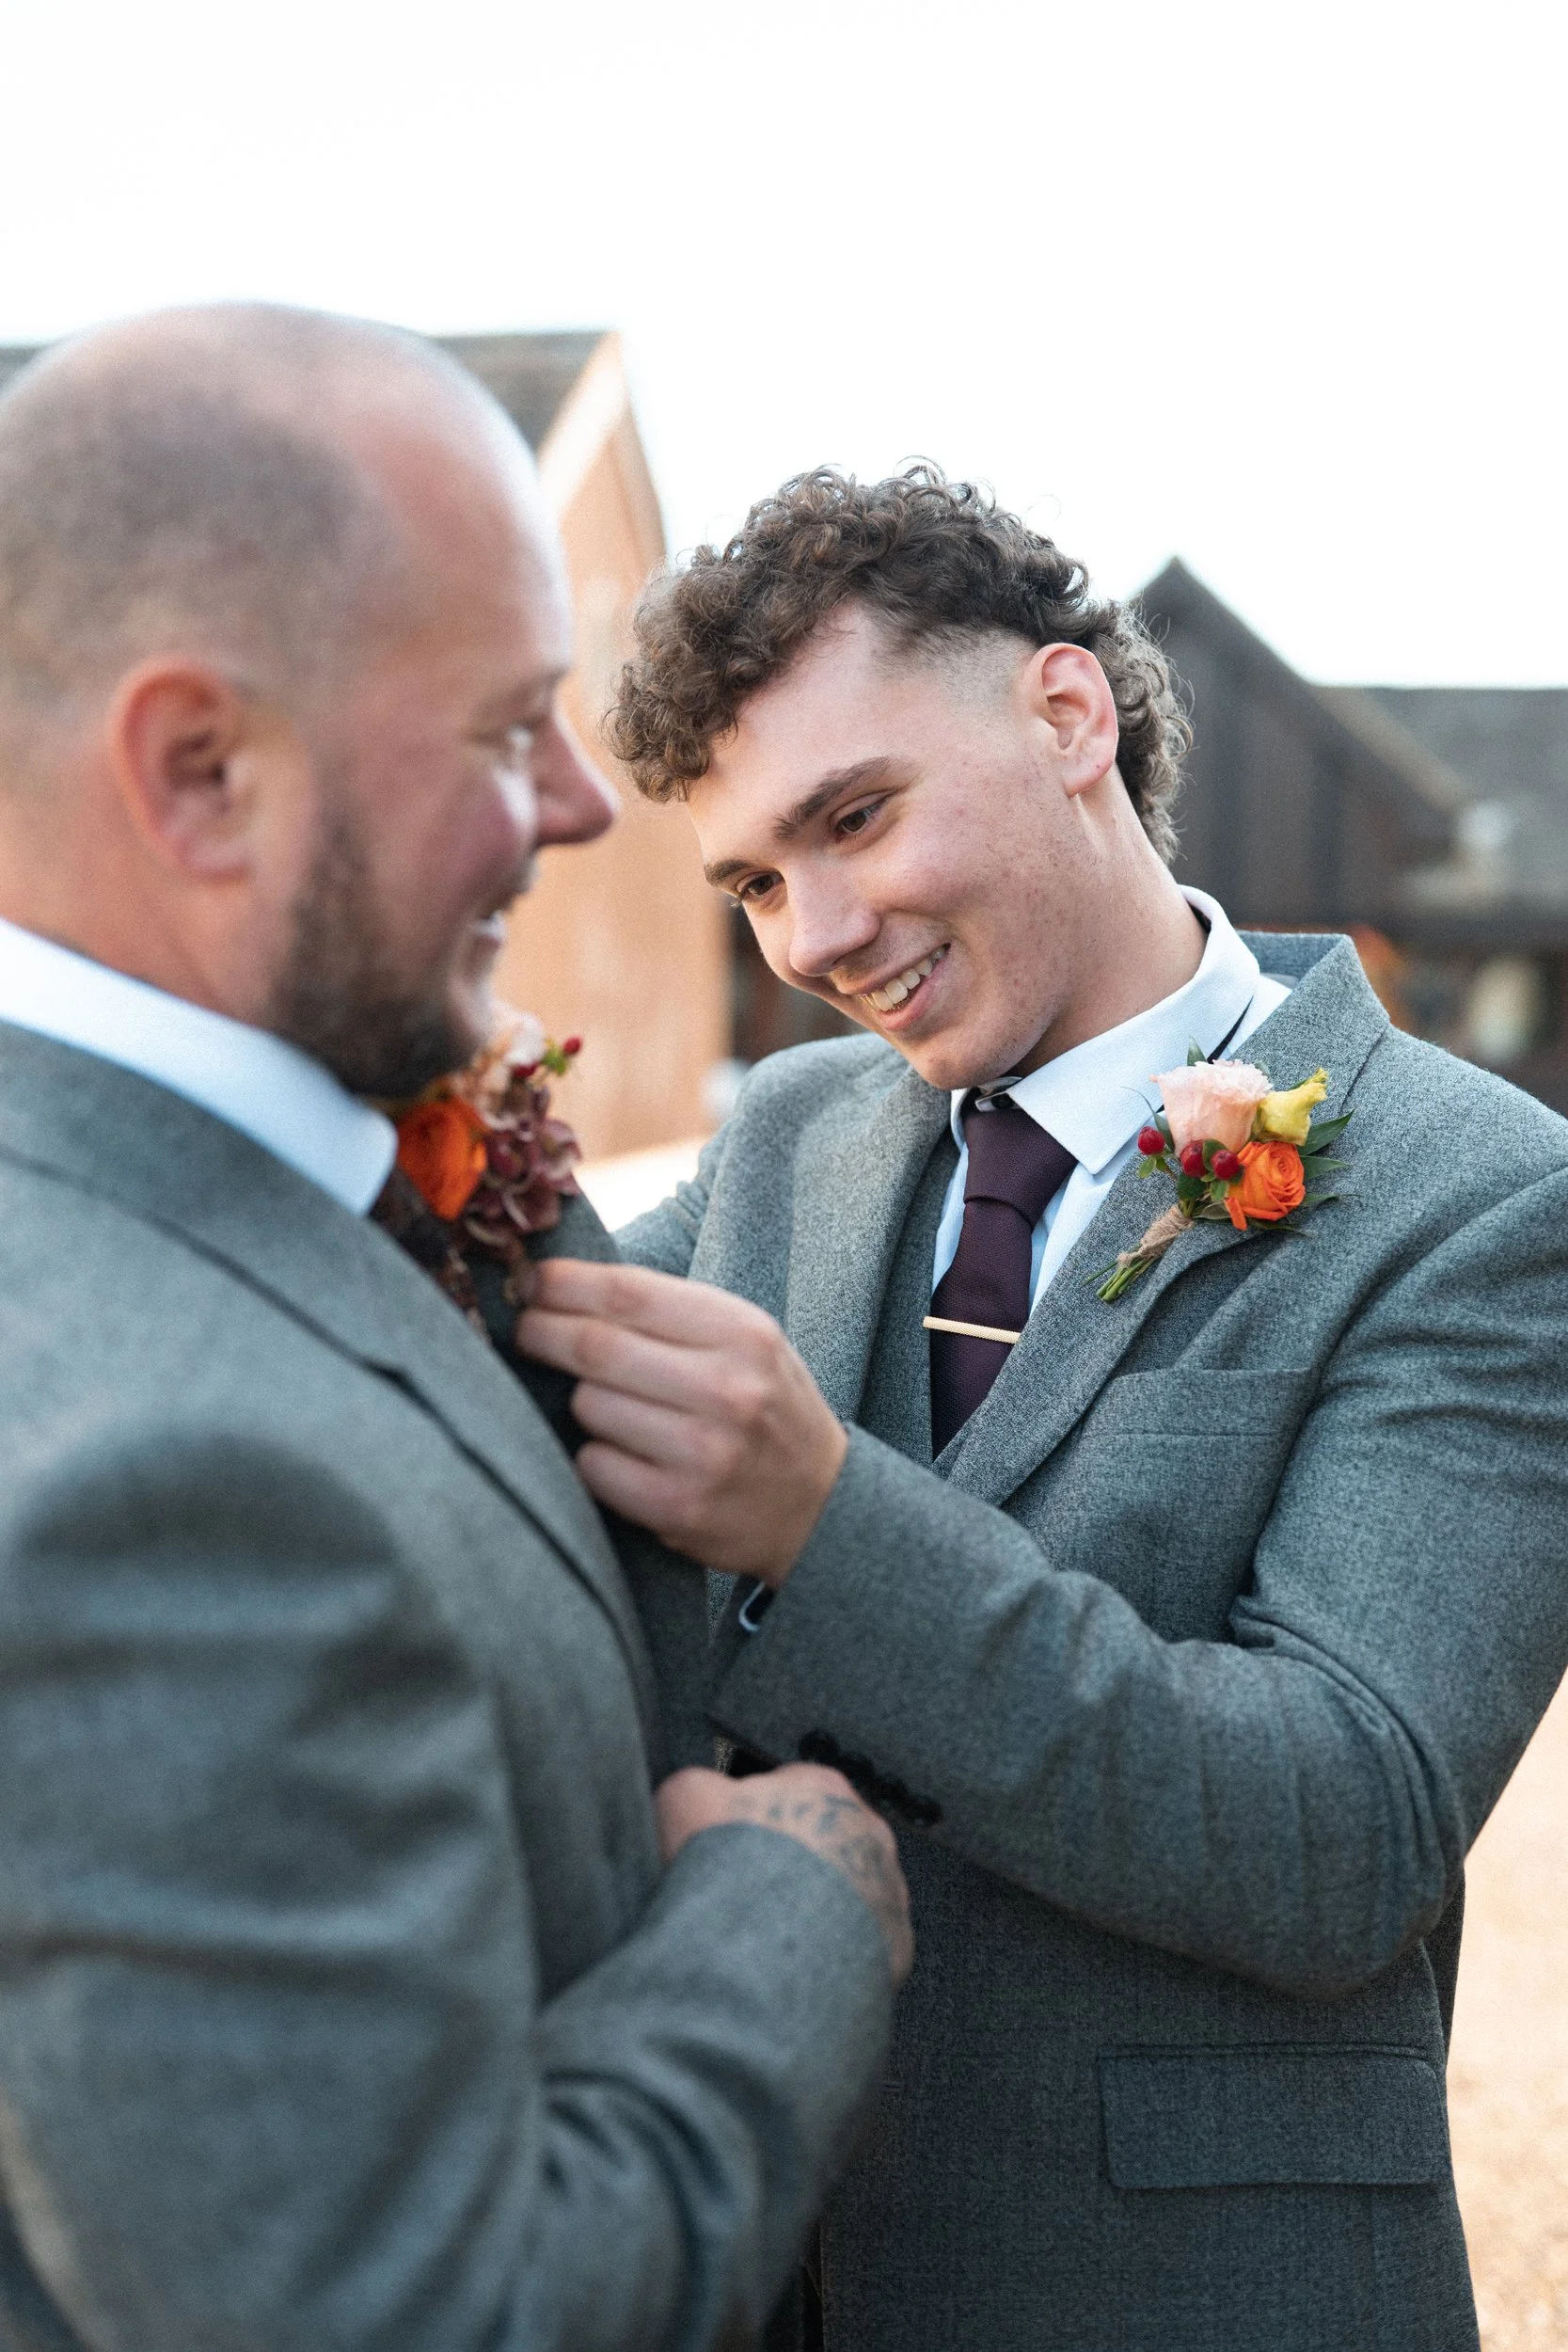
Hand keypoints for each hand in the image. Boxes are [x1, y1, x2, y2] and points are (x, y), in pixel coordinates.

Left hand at [514, 1259, 847, 1584]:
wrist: (820, 1506)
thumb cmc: (765, 1408)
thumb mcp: (744, 1342)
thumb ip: (669, 1311)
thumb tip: (560, 1284)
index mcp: (743, 1334)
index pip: (627, 1292)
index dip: (563, 1284)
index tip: (532, 1283)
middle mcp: (727, 1390)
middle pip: (596, 1346)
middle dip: (542, 1333)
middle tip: (523, 1332)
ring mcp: (703, 1453)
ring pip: (589, 1405)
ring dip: (582, 1402)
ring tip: (613, 1408)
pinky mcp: (679, 1508)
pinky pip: (594, 1465)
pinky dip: (594, 1456)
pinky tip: (626, 1457)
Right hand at [655, 1764, 913, 1984]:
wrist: (764, 1953)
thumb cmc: (728, 1866)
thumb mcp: (685, 1798)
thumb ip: (699, 1786)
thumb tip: (704, 1795)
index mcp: (822, 1785)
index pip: (791, 1787)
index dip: (756, 1817)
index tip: (733, 1846)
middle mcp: (869, 1831)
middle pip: (825, 1841)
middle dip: (793, 1864)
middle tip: (752, 1895)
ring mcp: (888, 1889)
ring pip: (850, 1894)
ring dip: (818, 1910)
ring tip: (773, 1937)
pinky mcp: (896, 1947)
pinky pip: (865, 1947)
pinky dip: (835, 1955)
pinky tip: (798, 1967)